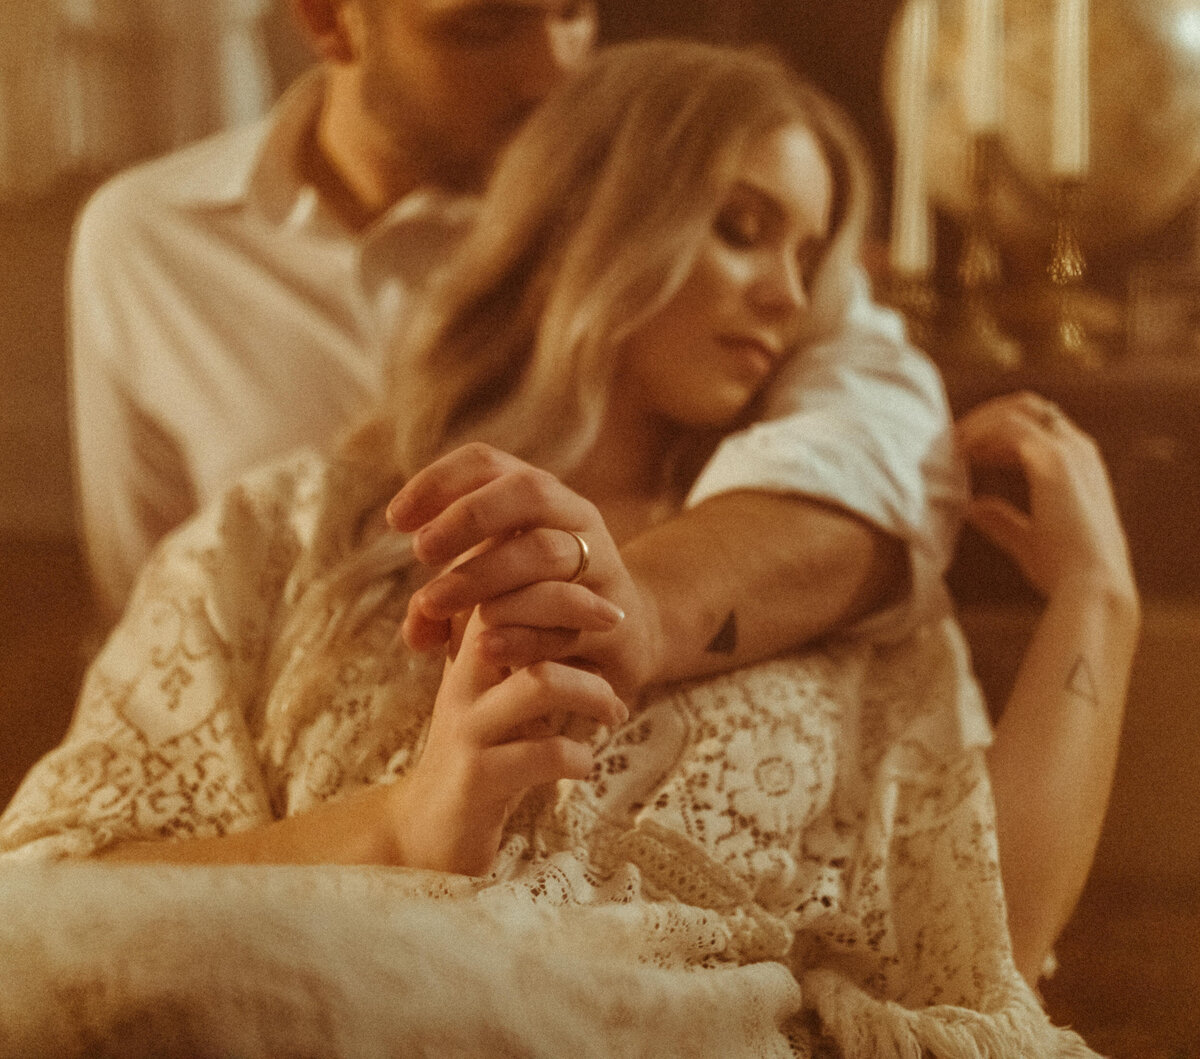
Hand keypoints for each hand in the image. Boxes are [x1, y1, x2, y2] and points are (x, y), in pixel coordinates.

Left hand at [386, 443, 659, 701]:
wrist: (624, 640)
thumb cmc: (536, 606)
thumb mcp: (487, 592)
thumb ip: (442, 605)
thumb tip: (414, 631)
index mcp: (540, 499)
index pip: (489, 463)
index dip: (440, 481)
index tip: (395, 521)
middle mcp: (577, 521)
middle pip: (529, 492)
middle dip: (468, 517)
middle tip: (420, 552)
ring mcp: (602, 567)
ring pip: (547, 552)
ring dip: (483, 575)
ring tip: (433, 603)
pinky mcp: (614, 623)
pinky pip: (568, 618)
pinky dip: (522, 632)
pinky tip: (483, 648)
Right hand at [389, 606, 627, 875]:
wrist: (430, 832)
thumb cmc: (484, 751)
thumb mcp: (499, 690)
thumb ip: (525, 644)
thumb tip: (585, 595)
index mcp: (468, 653)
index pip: (503, 586)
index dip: (552, 573)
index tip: (601, 594)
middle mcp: (462, 682)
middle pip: (511, 615)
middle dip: (573, 609)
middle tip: (617, 625)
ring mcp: (467, 729)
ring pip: (539, 681)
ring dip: (593, 692)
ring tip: (614, 711)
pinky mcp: (476, 780)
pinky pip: (544, 754)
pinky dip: (578, 756)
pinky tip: (583, 765)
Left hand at [955, 392, 1135, 600]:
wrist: (1090, 587)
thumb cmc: (1065, 570)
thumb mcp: (1027, 540)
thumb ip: (1001, 520)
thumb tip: (972, 507)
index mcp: (1079, 465)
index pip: (1035, 426)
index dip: (996, 433)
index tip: (964, 451)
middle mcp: (1078, 449)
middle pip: (1026, 407)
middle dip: (985, 417)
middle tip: (951, 439)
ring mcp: (1069, 450)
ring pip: (1015, 411)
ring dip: (978, 423)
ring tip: (949, 444)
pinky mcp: (1054, 458)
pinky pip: (1008, 427)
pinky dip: (980, 434)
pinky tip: (959, 452)